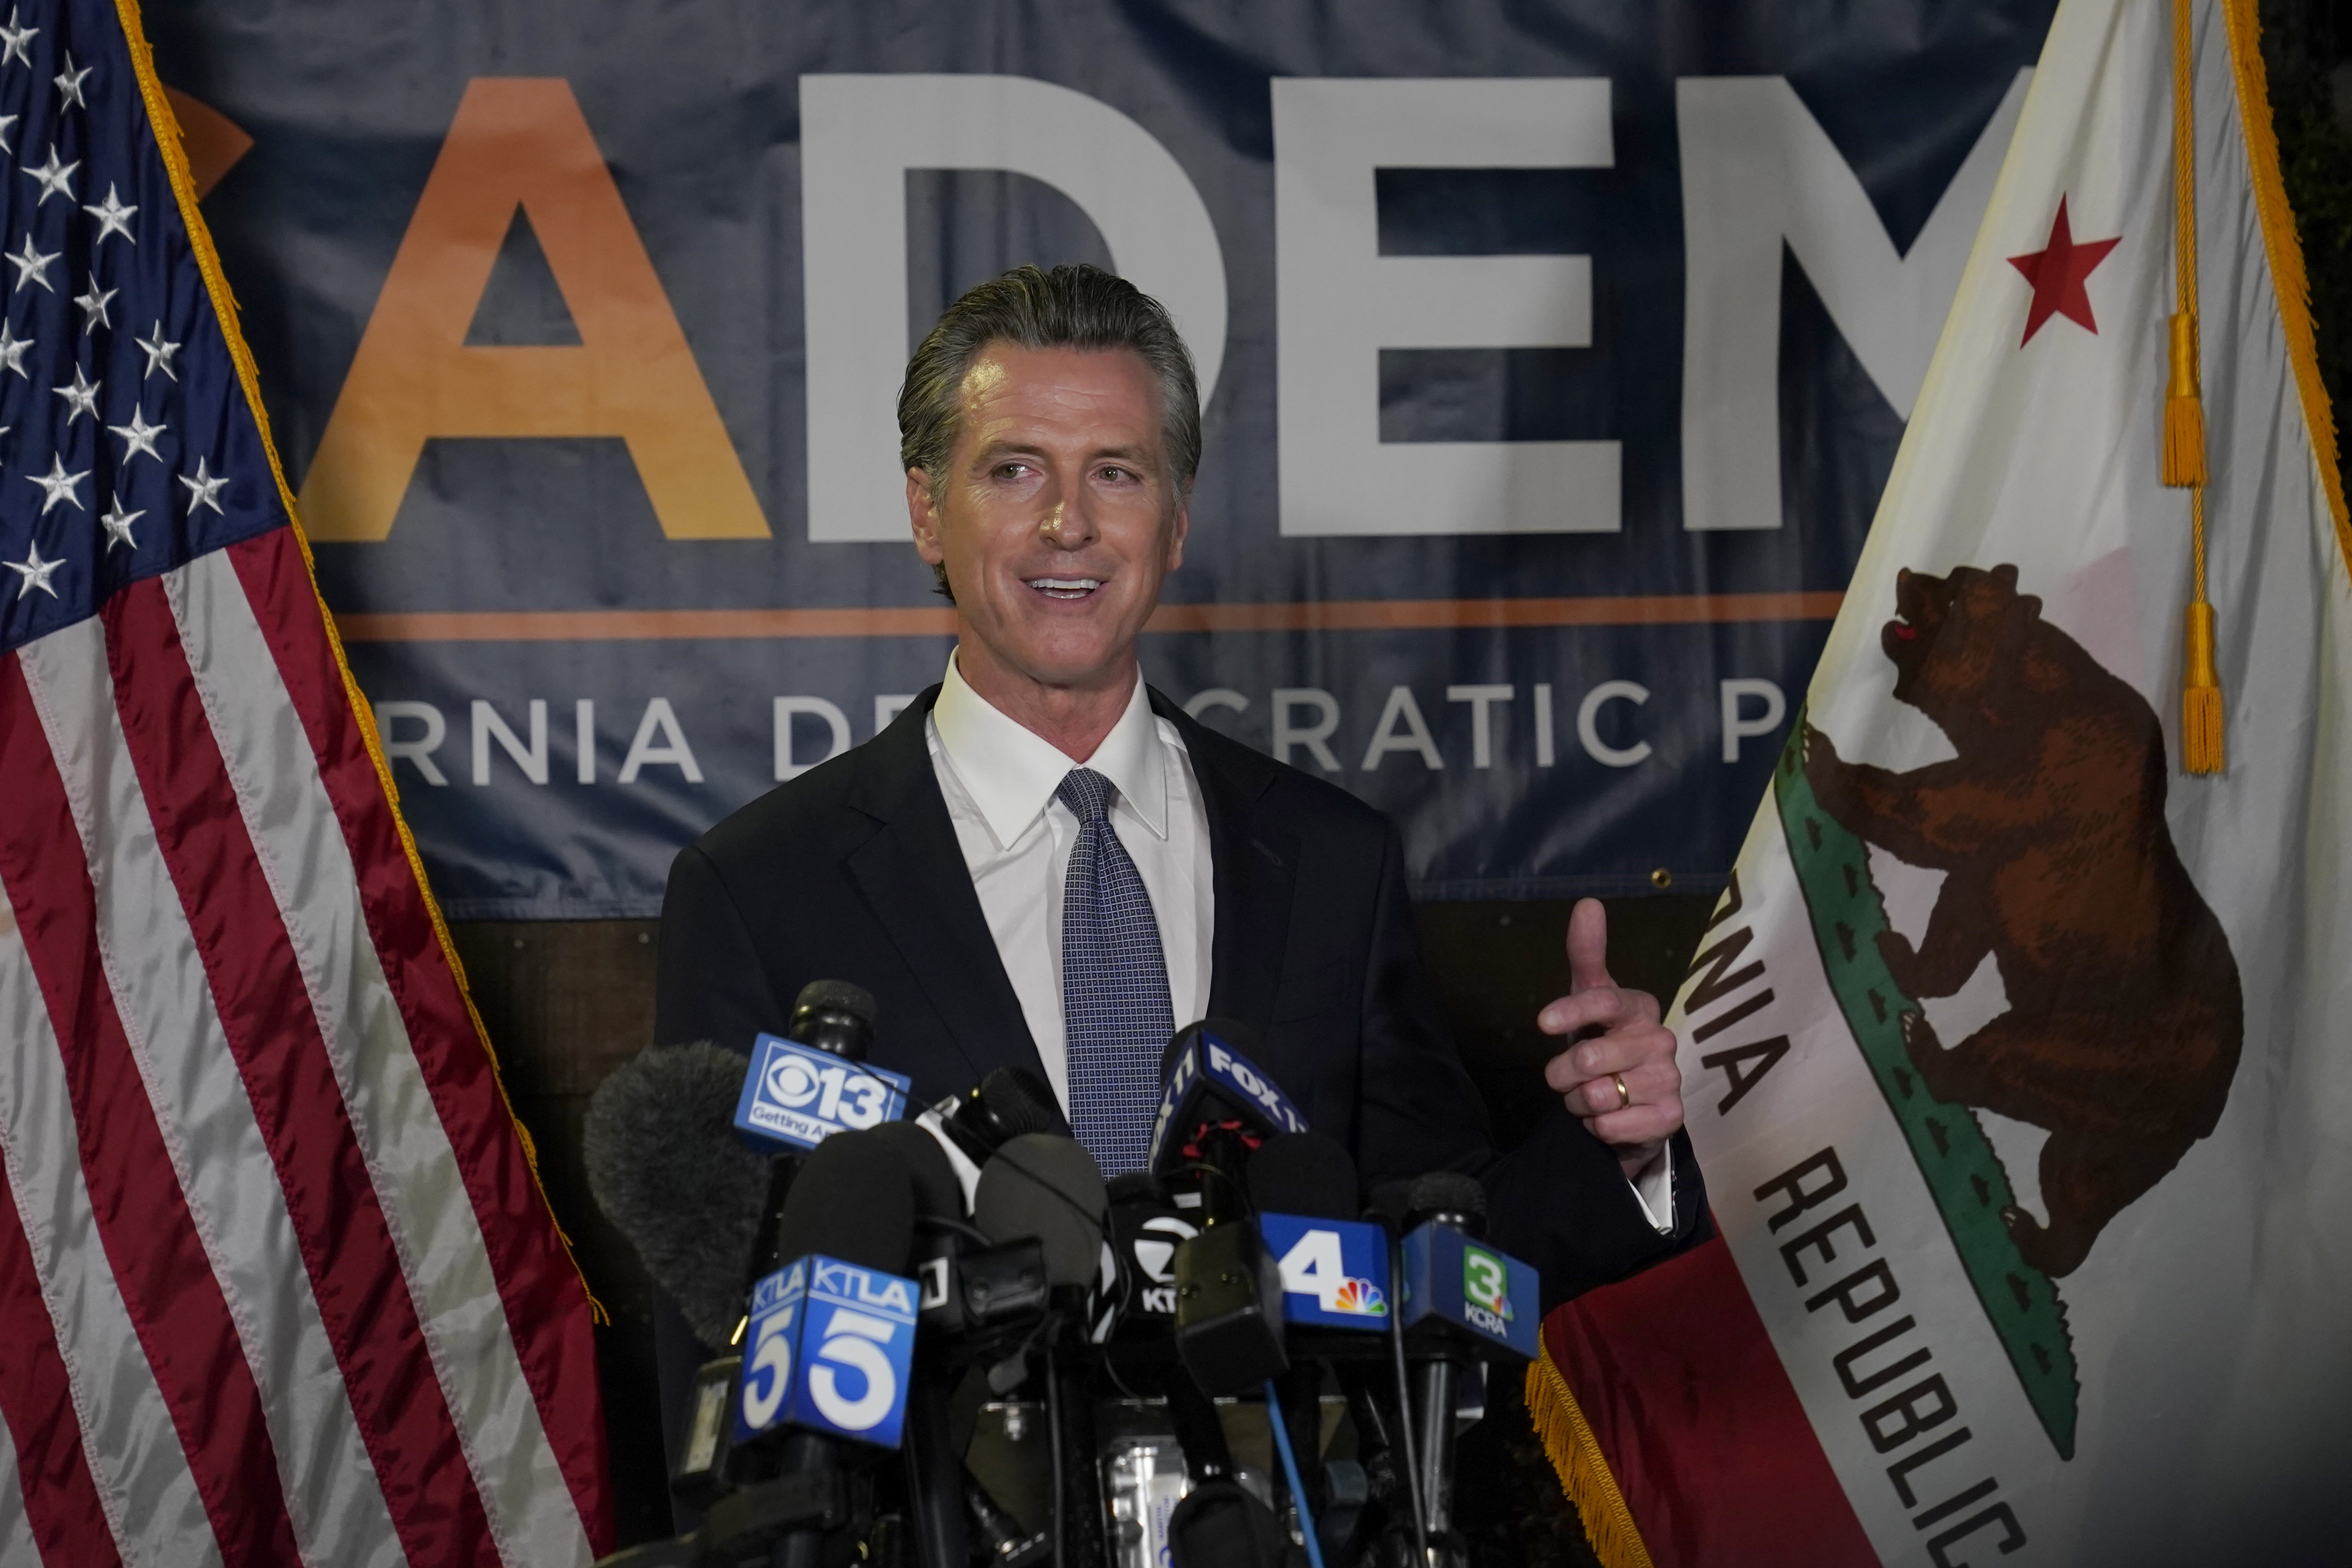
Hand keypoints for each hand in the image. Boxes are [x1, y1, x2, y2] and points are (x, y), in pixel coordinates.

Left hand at [1537, 898, 1684, 1180]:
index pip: (1605, 1000)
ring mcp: (1670, 1079)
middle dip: (1563, 1074)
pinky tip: (1608, 1119)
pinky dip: (1597, 1128)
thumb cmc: (1604, 1045)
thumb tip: (1588, 902)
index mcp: (1640, 1007)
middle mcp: (1661, 1039)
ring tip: (1592, 1097)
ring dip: (1579, 1103)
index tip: (1543, 1022)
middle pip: (1589, 1057)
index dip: (1572, 1010)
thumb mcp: (1589, 1001)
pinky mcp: (1671, 1118)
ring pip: (1596, 1096)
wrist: (1632, 1108)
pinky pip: (1612, 1126)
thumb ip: (1587, 955)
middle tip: (1569, 1077)